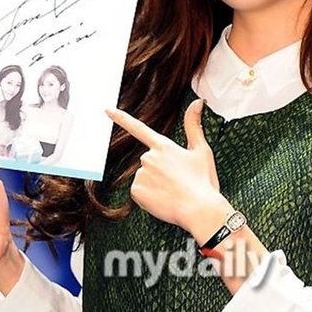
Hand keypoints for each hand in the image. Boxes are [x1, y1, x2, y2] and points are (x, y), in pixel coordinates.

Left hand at [106, 99, 222, 233]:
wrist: (199, 210)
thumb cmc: (203, 182)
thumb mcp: (202, 150)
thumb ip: (194, 125)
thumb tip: (197, 102)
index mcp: (164, 146)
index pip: (139, 128)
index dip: (121, 119)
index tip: (107, 110)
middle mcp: (149, 157)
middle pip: (149, 162)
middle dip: (160, 172)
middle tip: (179, 182)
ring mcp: (141, 174)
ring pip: (144, 178)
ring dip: (156, 185)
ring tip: (174, 193)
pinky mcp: (136, 190)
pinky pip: (139, 193)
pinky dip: (149, 198)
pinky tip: (163, 200)